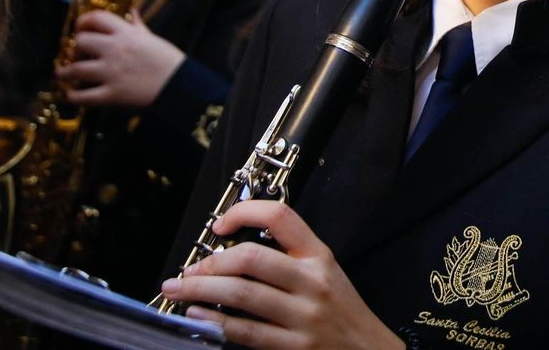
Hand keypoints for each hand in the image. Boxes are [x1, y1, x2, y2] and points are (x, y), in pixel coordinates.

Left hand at [58, 10, 184, 107]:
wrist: (181, 88)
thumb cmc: (169, 62)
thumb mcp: (153, 39)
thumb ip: (137, 26)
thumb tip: (132, 10)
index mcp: (126, 34)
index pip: (96, 18)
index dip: (82, 21)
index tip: (79, 28)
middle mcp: (114, 50)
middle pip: (80, 42)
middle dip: (73, 48)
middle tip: (74, 55)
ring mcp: (111, 73)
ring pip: (75, 69)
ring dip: (64, 72)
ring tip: (61, 74)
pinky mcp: (111, 95)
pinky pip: (83, 96)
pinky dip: (72, 96)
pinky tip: (70, 95)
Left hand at [159, 200, 402, 349]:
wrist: (369, 349)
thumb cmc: (341, 311)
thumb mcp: (326, 273)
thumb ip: (290, 257)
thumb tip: (232, 252)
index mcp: (318, 256)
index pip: (280, 217)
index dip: (243, 213)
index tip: (219, 225)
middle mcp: (312, 281)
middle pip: (251, 258)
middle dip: (210, 263)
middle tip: (188, 270)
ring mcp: (303, 315)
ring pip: (242, 295)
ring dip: (201, 291)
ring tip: (179, 290)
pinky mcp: (294, 346)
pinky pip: (246, 331)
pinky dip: (215, 322)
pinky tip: (198, 316)